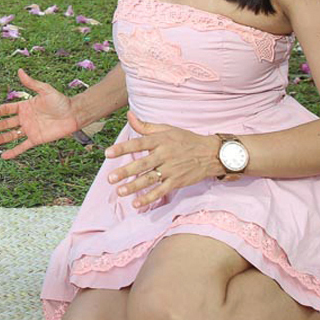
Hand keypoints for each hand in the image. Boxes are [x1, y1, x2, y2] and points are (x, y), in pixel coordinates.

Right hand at [0, 68, 80, 158]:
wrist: (73, 114)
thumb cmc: (60, 101)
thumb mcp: (45, 90)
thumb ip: (31, 83)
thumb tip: (20, 70)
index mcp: (24, 106)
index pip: (7, 109)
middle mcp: (25, 118)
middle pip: (6, 123)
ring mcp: (29, 130)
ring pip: (12, 135)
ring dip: (2, 139)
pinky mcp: (36, 139)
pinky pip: (22, 146)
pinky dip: (13, 152)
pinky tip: (4, 156)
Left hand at [103, 111, 220, 208]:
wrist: (211, 154)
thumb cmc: (185, 140)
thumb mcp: (167, 129)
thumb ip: (145, 126)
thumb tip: (129, 115)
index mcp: (160, 140)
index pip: (138, 144)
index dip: (123, 148)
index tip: (108, 153)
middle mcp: (164, 155)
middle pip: (142, 164)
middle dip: (125, 171)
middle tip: (110, 178)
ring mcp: (171, 170)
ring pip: (150, 179)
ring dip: (134, 186)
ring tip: (119, 191)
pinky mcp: (177, 182)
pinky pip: (161, 191)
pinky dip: (149, 198)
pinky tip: (136, 204)